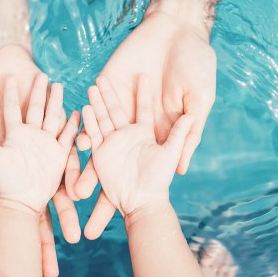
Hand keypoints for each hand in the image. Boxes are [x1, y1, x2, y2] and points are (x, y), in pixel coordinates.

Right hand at [0, 45, 80, 276]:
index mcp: (3, 162)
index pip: (15, 200)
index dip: (27, 226)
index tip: (40, 255)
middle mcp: (25, 155)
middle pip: (46, 192)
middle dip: (60, 215)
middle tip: (76, 238)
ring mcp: (40, 139)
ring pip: (62, 168)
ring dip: (76, 182)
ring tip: (91, 201)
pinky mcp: (52, 121)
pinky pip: (70, 135)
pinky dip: (81, 145)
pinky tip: (96, 160)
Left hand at [76, 9, 215, 237]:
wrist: (177, 29)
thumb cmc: (195, 64)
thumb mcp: (199, 101)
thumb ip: (189, 133)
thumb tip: (184, 170)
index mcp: (156, 133)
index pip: (140, 170)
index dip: (131, 191)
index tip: (121, 217)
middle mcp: (134, 126)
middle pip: (113, 163)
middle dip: (99, 189)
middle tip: (83, 214)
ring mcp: (119, 107)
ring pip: (98, 141)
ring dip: (84, 164)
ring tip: (69, 190)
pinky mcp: (108, 88)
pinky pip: (92, 112)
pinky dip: (83, 128)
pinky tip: (71, 147)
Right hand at [82, 76, 192, 215]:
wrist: (143, 202)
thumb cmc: (160, 180)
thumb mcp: (171, 153)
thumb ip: (180, 134)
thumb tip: (192, 115)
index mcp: (145, 133)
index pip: (143, 107)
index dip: (143, 92)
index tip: (142, 74)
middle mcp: (127, 135)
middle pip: (117, 108)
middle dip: (110, 93)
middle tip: (104, 76)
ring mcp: (113, 143)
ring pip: (104, 118)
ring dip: (98, 103)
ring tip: (92, 86)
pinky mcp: (102, 154)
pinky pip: (95, 134)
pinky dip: (90, 122)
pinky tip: (85, 108)